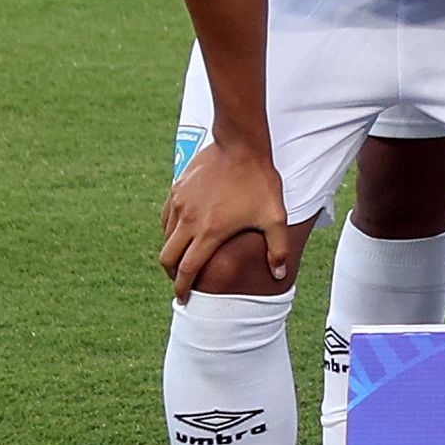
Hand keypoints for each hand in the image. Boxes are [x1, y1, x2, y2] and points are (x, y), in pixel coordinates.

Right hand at [159, 140, 293, 301]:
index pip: (187, 270)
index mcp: (209, 233)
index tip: (183, 298)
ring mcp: (179, 204)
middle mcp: (188, 221)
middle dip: (171, 274)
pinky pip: (165, 217)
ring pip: (164, 237)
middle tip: (181, 281)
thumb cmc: (260, 183)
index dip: (182, 288)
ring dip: (171, 252)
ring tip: (183, 258)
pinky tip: (182, 232)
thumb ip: (278, 249)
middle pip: (167, 257)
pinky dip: (169, 230)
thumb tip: (279, 275)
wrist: (241, 146)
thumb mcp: (276, 217)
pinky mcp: (176, 189)